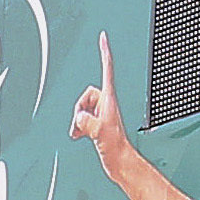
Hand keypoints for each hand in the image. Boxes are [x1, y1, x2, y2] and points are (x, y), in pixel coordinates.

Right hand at [69, 33, 134, 170]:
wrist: (120, 162)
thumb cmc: (115, 147)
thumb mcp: (99, 132)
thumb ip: (87, 122)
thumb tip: (79, 118)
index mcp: (109, 100)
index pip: (107, 69)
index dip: (104, 52)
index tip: (103, 38)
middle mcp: (107, 104)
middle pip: (87, 94)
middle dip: (80, 108)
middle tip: (84, 123)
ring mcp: (102, 114)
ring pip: (82, 107)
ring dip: (78, 120)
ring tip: (82, 133)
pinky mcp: (98, 124)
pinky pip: (82, 118)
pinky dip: (78, 126)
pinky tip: (80, 135)